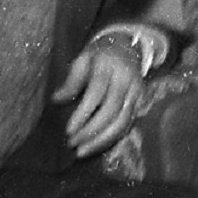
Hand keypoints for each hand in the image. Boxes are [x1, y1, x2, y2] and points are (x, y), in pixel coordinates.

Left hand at [57, 38, 146, 158]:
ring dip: (101, 140)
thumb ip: (72, 80)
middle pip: (110, 112)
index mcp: (109, 67)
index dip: (82, 115)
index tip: (68, 131)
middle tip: (73, 144)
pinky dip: (112, 138)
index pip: (96, 95)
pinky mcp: (141, 102)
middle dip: (91, 132)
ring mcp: (136, 92)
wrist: (129, 46)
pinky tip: (97, 146)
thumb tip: (56, 100)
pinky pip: (128, 124)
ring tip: (82, 151)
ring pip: (122, 122)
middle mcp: (126, 81)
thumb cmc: (100, 54)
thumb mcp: (83, 59)